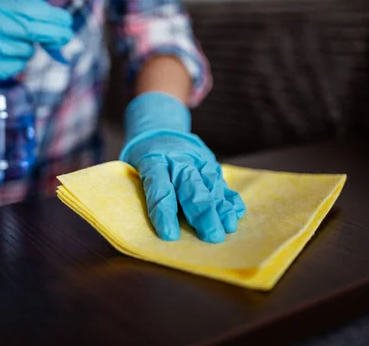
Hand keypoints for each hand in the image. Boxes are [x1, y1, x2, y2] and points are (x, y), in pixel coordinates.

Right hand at [0, 0, 72, 116]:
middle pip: (32, 31)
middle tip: (64, 35)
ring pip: (25, 52)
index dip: (51, 17)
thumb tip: (47, 7)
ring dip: (24, 51)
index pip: (28, 11)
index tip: (64, 21)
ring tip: (5, 48)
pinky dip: (12, 64)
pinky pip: (14, 68)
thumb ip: (12, 10)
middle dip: (52, 34)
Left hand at [120, 92, 245, 242]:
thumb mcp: (131, 170)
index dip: (163, 211)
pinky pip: (222, 181)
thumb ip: (141, 192)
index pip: (158, 186)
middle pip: (190, 186)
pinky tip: (237, 213)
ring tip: (227, 228)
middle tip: (211, 236)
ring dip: (220, 207)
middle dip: (202, 212)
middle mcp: (177, 160)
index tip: (169, 235)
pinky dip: (230, 197)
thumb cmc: (142, 160)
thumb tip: (152, 229)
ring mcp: (197, 160)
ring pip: (210, 183)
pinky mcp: (210, 164)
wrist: (160, 132)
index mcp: (153, 161)